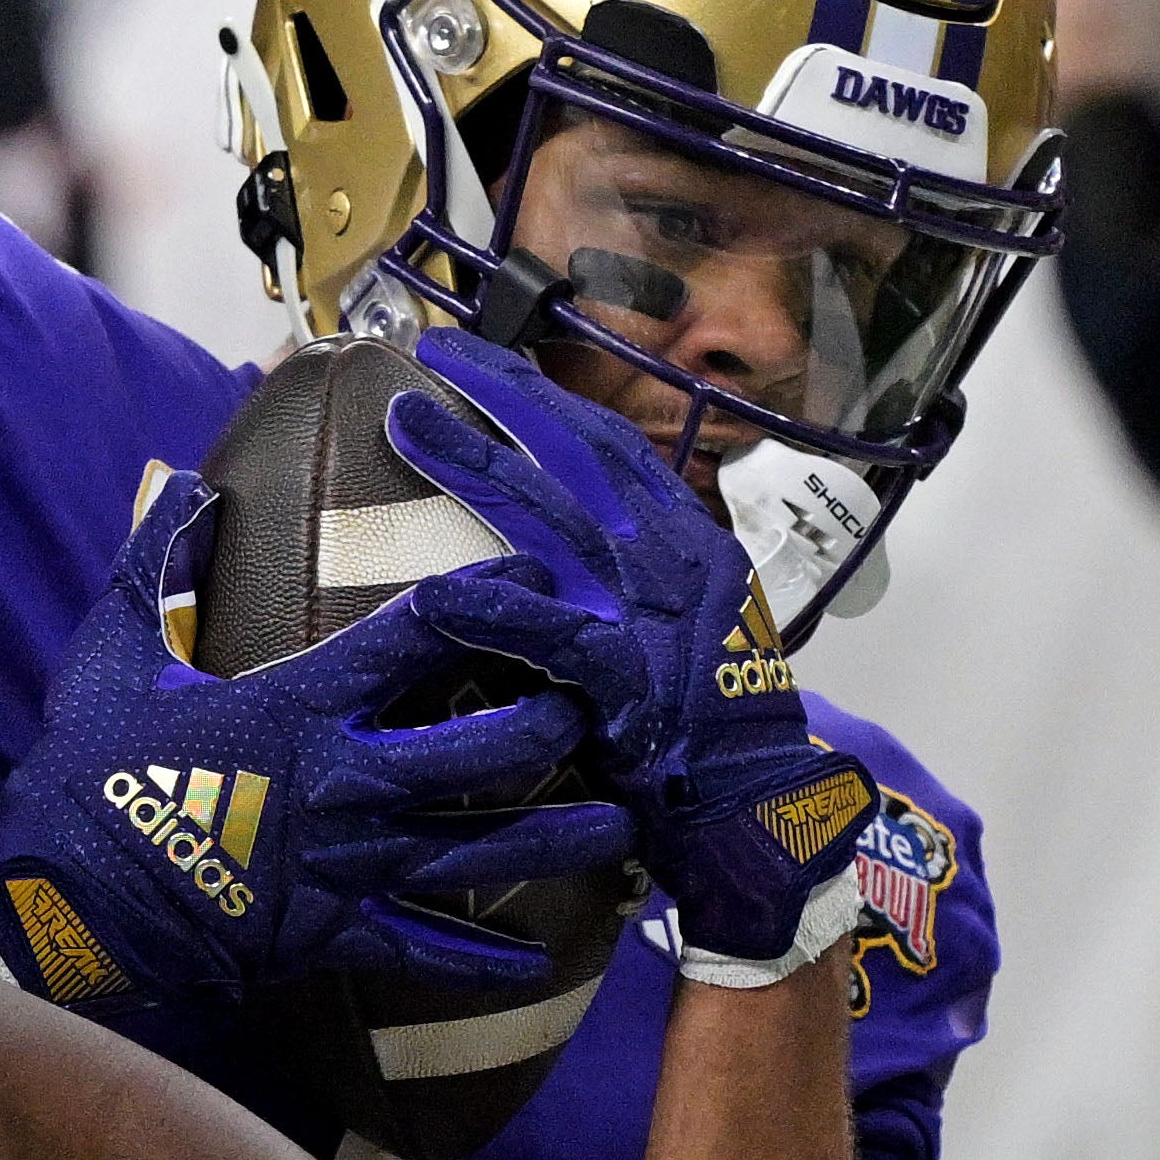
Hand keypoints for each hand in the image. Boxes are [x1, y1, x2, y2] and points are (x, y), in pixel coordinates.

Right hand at [0, 477, 635, 1002]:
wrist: (60, 896)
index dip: (493, 600)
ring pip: (482, 847)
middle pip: (487, 748)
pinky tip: (540, 961)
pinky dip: (484, 962)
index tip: (545, 580)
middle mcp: (344, 780)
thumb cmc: (86, 773)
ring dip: (561, 838)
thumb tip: (185, 487)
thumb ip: (160, 565)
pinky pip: (426, 949)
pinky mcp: (331, 931)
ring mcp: (346, 862)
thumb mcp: (111, 653)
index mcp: (300, 702)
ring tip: (624, 825)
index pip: (420, 634)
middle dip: (557, 725)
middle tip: (604, 709)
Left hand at [384, 341, 872, 979]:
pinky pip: (554, 637)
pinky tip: (436, 592)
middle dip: (504, 395)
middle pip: (580, 453)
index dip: (542, 399)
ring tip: (405, 422)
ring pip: (556, 518)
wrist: (755, 808)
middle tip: (430, 351)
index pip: (607, 447)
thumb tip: (555, 544)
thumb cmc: (703, 728)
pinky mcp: (630, 679)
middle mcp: (672, 559)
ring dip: (477, 466)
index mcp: (685, 542)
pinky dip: (498, 611)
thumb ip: (620, 582)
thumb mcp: (670, 629)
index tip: (482, 362)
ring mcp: (652, 613)